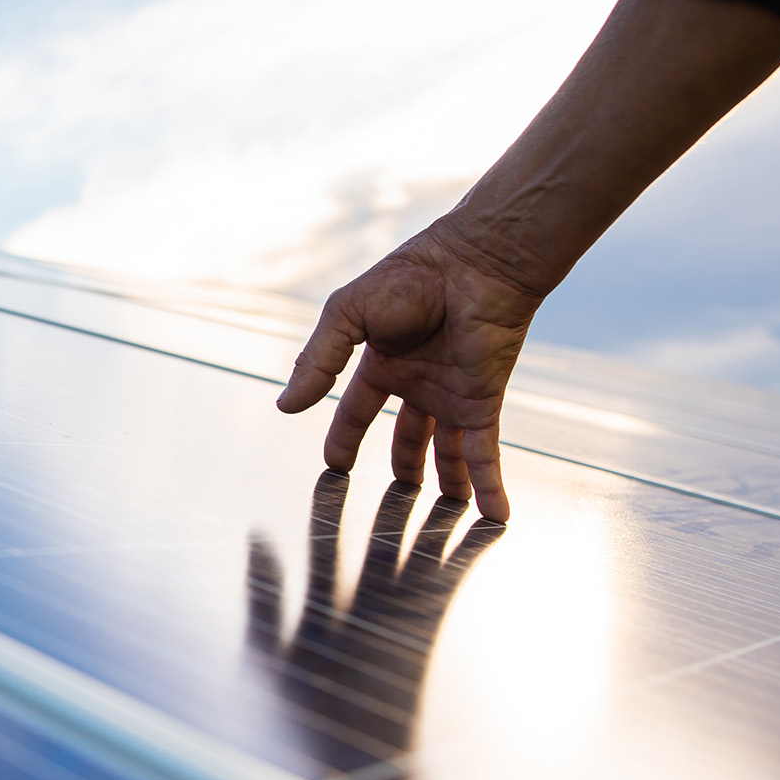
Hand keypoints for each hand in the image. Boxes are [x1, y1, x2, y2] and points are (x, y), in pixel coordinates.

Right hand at [275, 219, 541, 521]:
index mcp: (383, 359)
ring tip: (449, 512)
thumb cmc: (411, 277)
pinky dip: (489, 485)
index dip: (345, 437)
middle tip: (399, 497)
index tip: (336, 465)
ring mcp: (452, 394)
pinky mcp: (482, 402)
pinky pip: (484, 453)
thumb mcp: (347, 315)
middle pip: (408, 435)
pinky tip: (495, 514)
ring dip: (450, 481)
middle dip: (404, 465)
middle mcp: (419, 381)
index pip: (358, 408)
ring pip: (448, 450)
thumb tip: (284, 405)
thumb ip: (317, 361)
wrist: (474, 265)